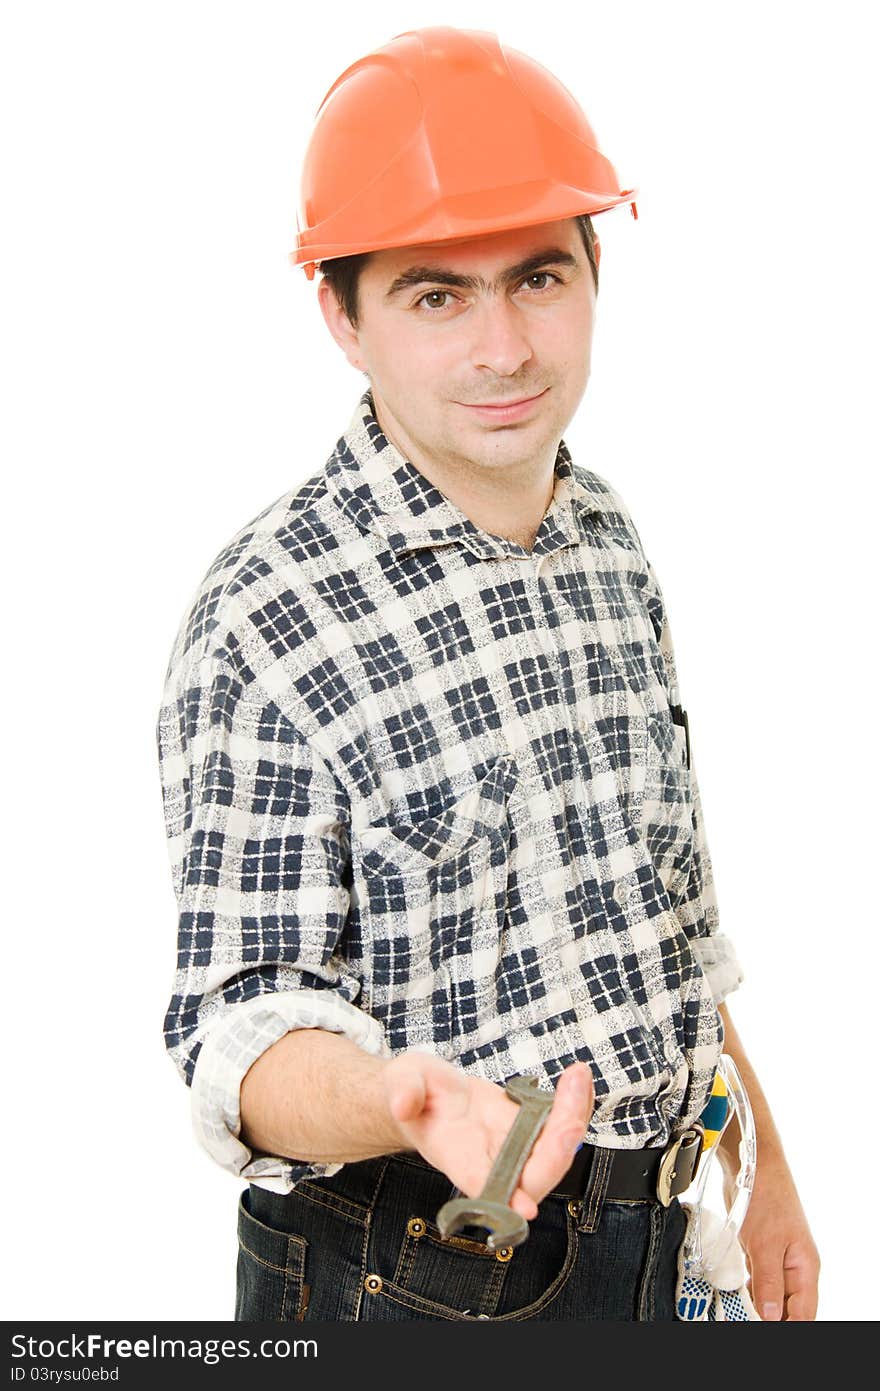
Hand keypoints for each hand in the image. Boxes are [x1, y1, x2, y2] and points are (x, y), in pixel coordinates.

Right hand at [382, 1052, 593, 1221]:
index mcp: (457, 1156)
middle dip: (556, 1149)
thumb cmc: (414, 1094)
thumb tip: (403, 1103)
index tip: (524, 1207)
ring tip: (577, 1078)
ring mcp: (514, 1146)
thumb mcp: (401, 1082)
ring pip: (555, 1151)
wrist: (429, 1094)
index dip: (504, 1200)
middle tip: (569, 1114)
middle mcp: (491, 1160)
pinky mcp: (529, 1128)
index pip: (482, 1186)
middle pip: (532, 1174)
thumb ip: (404, 1091)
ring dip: (573, 1118)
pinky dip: (576, 1104)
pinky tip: (579, 1078)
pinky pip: (561, 1126)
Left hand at [732, 1157, 819, 1319]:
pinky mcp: (759, 1247)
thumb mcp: (765, 1245)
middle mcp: (794, 1265)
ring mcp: (777, 1256)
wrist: (753, 1162)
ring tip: (737, 1313)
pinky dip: (747, 1287)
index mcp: (805, 1268)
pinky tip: (734, 1294)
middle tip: (744, 1320)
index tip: (764, 1328)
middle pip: (788, 1307)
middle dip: (770, 1318)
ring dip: (757, 1305)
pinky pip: (757, 1277)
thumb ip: (768, 1283)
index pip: (804, 1314)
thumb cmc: (766, 1196)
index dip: (787, 1326)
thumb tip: (772, 1318)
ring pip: (770, 1293)